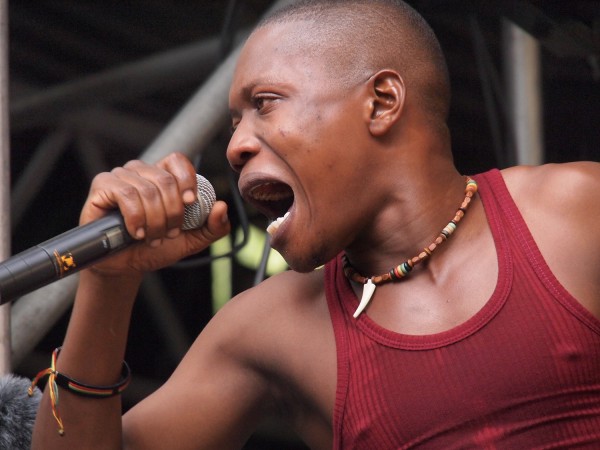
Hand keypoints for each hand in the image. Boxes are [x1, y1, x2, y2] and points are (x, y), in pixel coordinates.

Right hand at [79, 152, 229, 277]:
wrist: (125, 266)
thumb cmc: (155, 248)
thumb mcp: (191, 241)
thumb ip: (213, 227)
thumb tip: (221, 206)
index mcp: (164, 176)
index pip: (178, 160)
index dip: (187, 180)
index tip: (191, 203)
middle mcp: (142, 171)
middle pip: (166, 180)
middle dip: (172, 213)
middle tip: (168, 234)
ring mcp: (121, 176)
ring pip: (147, 190)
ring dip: (154, 221)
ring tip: (152, 238)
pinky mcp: (102, 186)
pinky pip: (125, 194)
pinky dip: (136, 217)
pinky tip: (136, 233)